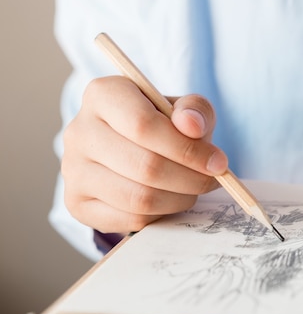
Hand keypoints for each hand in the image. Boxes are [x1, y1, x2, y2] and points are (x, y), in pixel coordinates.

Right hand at [61, 76, 227, 233]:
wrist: (134, 149)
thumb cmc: (165, 125)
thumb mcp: (186, 109)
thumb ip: (195, 110)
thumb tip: (191, 125)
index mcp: (103, 94)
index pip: (143, 125)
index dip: (187, 149)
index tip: (218, 161)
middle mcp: (79, 130)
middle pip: (145, 166)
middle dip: (191, 178)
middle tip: (212, 180)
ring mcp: (73, 170)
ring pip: (139, 197)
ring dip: (179, 198)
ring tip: (194, 189)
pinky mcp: (77, 203)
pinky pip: (130, 218)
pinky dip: (161, 214)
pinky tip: (171, 199)